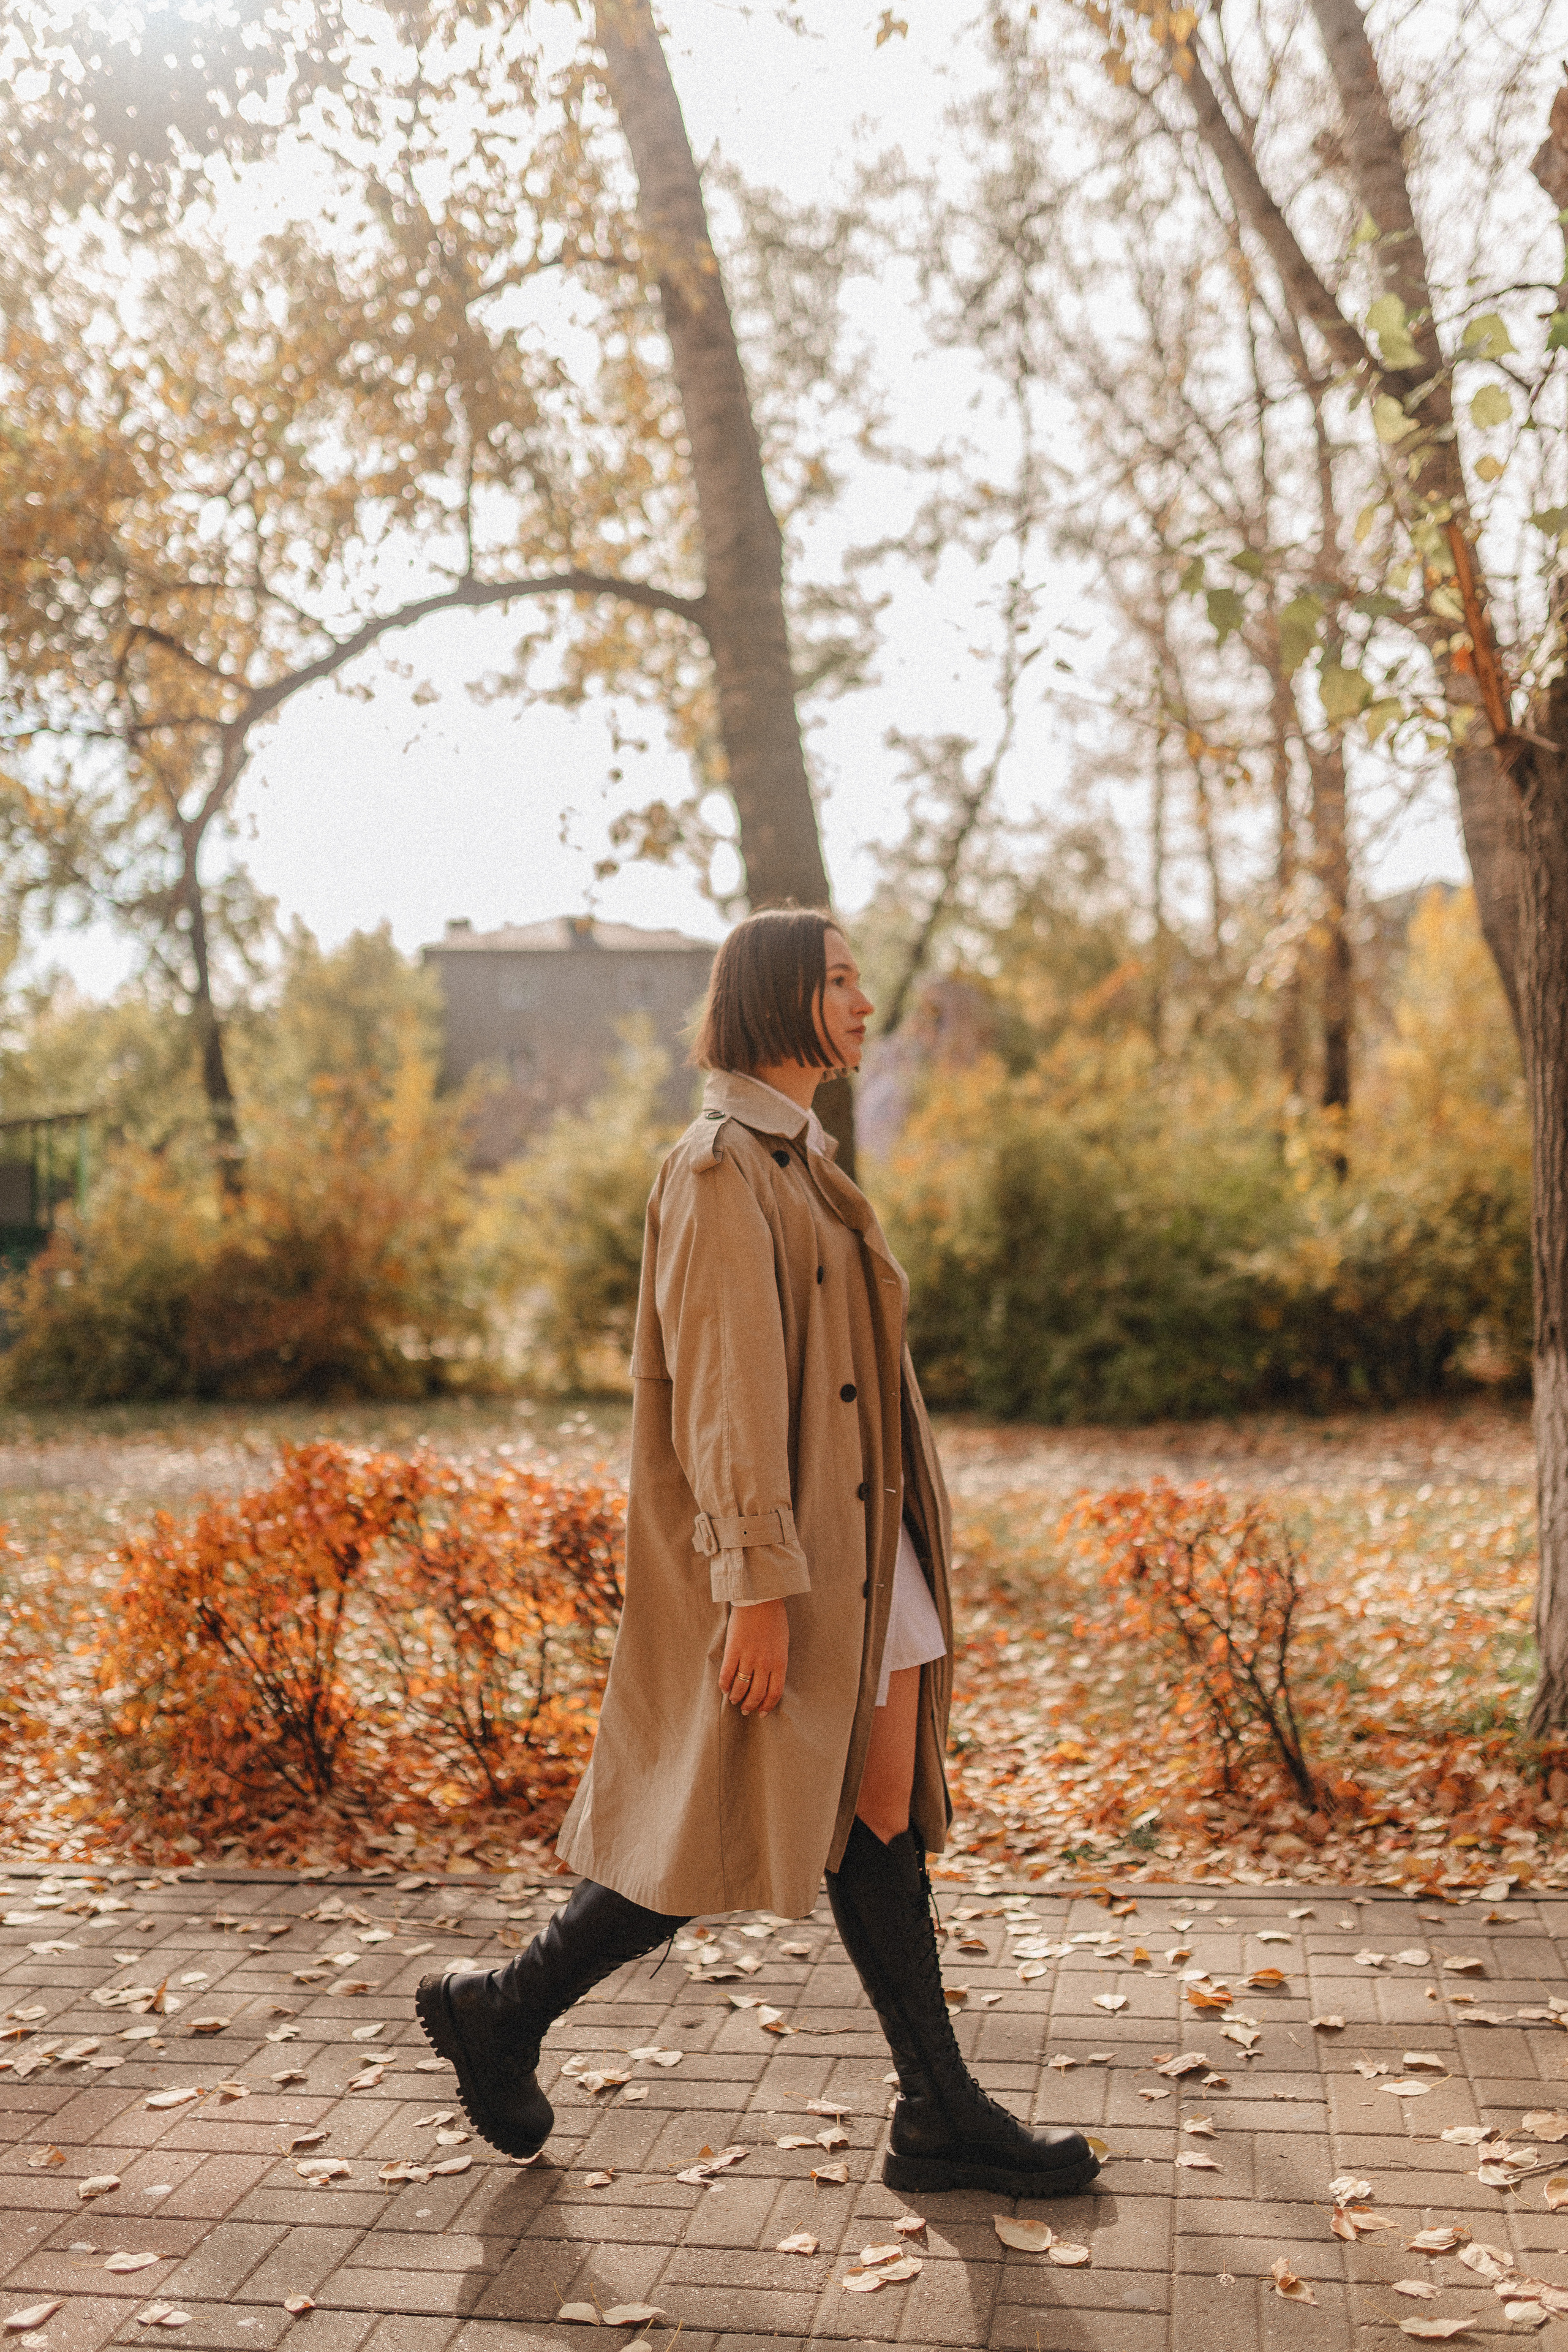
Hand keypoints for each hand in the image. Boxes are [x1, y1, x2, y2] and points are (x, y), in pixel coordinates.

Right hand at [719, 1597, 788, 1714]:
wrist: (760, 1599)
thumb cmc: (774, 1620)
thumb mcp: (782, 1644)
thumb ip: (777, 1663)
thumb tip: (769, 1680)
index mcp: (780, 1662)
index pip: (775, 1693)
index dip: (767, 1706)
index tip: (762, 1713)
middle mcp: (765, 1663)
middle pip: (757, 1694)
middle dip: (750, 1706)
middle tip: (745, 1710)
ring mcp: (748, 1657)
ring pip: (740, 1687)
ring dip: (736, 1697)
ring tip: (733, 1700)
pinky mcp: (733, 1650)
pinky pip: (727, 1674)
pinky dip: (724, 1684)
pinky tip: (724, 1688)